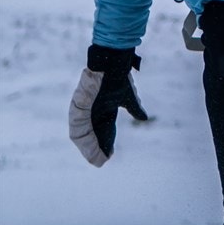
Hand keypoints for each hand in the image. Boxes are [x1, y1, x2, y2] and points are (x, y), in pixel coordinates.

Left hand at [69, 45, 149, 165]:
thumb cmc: (119, 77)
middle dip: (97, 148)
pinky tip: (90, 148)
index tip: (109, 154)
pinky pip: (79, 126)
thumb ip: (135, 109)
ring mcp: (86, 109)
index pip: (104, 130)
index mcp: (103, 109)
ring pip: (85, 134)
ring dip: (90, 148)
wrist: (112, 63)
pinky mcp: (80, 106)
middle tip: (100, 161)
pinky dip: (86, 139)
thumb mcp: (129, 97)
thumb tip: (144, 118)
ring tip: (95, 159)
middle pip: (94, 134)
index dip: (107, 142)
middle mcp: (92, 111)